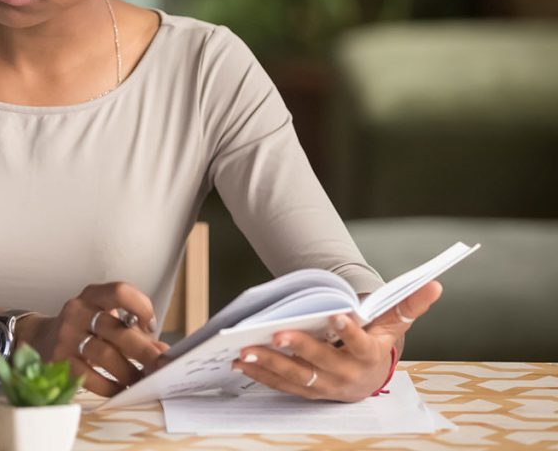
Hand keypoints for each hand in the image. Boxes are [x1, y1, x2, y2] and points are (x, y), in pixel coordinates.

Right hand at [16, 282, 169, 396]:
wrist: (40, 338)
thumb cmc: (83, 328)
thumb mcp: (104, 319)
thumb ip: (133, 331)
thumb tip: (162, 351)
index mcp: (92, 295)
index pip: (119, 291)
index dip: (141, 307)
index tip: (151, 326)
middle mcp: (77, 310)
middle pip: (115, 329)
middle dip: (143, 350)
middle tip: (160, 365)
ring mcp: (66, 335)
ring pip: (104, 355)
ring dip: (128, 371)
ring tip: (141, 381)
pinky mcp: (59, 360)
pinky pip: (89, 377)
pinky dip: (110, 386)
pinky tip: (121, 389)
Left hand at [231, 280, 442, 401]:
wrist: (369, 378)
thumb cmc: (378, 342)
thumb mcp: (393, 324)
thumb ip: (409, 304)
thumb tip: (435, 283)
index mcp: (370, 356)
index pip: (361, 344)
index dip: (350, 331)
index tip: (337, 315)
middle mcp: (347, 376)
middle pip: (321, 363)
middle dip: (298, 349)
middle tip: (277, 334)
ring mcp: (325, 386)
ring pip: (296, 377)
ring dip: (270, 365)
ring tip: (246, 350)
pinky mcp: (306, 391)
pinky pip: (281, 385)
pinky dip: (260, 374)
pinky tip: (241, 362)